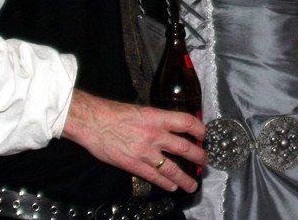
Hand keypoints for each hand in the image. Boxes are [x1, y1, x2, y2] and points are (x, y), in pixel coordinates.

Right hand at [61, 89, 205, 192]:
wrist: (92, 122)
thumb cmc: (113, 114)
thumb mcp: (141, 111)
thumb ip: (156, 120)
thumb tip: (170, 127)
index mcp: (157, 117)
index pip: (186, 122)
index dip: (199, 129)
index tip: (203, 135)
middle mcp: (154, 134)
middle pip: (184, 148)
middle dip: (198, 157)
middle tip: (204, 162)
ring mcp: (145, 152)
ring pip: (172, 168)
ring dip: (185, 178)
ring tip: (192, 184)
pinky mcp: (134, 164)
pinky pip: (155, 176)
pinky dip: (165, 183)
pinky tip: (172, 186)